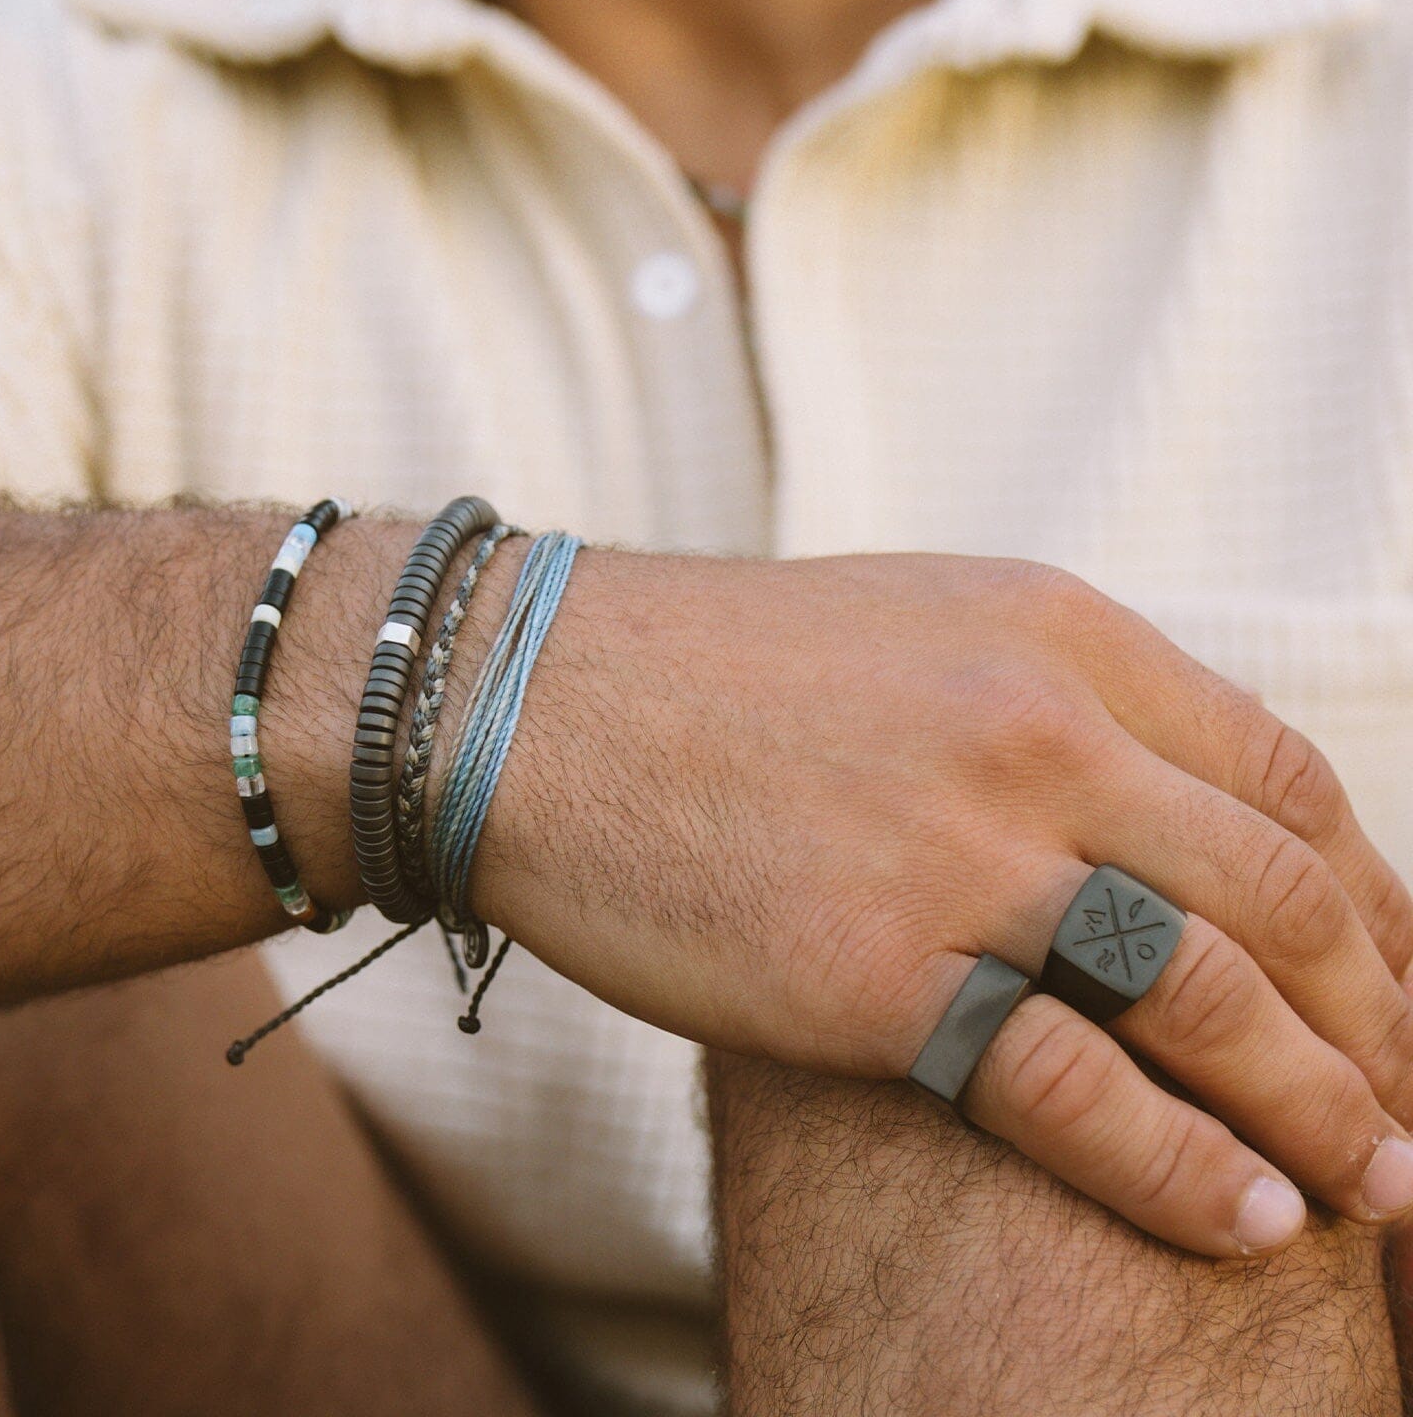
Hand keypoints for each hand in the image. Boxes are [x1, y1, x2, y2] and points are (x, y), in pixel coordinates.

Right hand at [471, 550, 1412, 1257]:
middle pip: (1279, 893)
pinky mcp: (869, 968)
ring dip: (1323, 1107)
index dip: (1372, 895)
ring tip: (1379, 1184)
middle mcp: (1032, 729)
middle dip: (1380, 1015)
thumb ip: (1047, 702)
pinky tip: (1247, 1222)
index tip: (1395, 978)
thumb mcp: (914, 629)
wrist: (526, 699)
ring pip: (1209, 996)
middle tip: (1412, 1102)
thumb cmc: (708, 670)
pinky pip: (1073, 1086)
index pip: (1282, 776)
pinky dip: (1182, 1167)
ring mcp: (956, 849)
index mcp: (1054, 631)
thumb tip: (1158, 815)